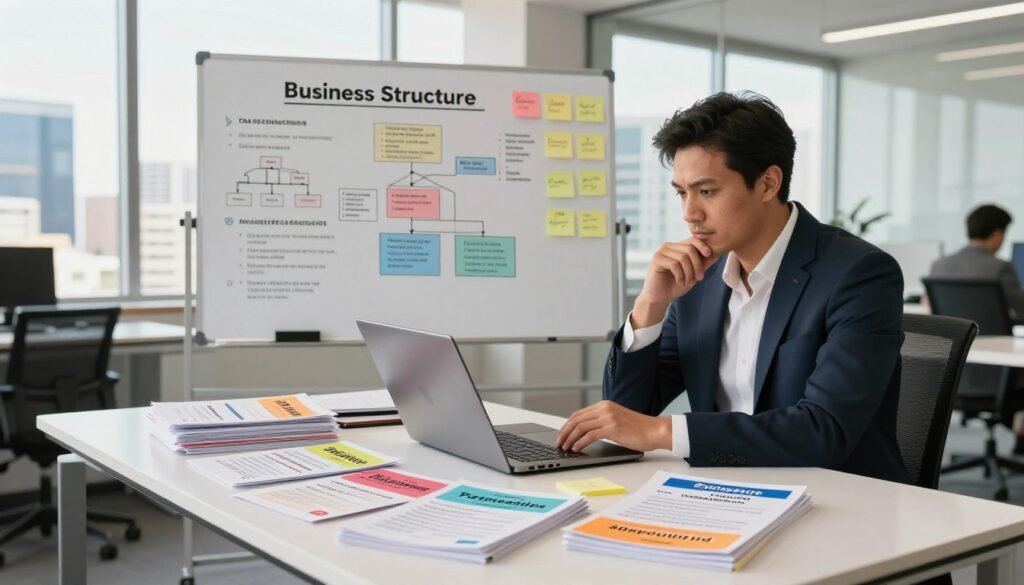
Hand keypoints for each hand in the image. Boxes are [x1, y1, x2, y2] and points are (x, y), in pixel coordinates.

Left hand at [556, 400, 671, 452]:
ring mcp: (608, 417)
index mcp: (605, 405)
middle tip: (559, 443)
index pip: (579, 414)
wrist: (656, 431)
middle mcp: (605, 408)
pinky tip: (576, 448)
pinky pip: (590, 435)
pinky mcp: (612, 428)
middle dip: (564, 432)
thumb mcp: (618, 420)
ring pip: (581, 427)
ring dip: (570, 438)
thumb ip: (603, 422)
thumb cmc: (639, 429)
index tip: (562, 435)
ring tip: (565, 447)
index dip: (567, 425)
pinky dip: (580, 442)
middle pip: (576, 419)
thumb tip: (585, 433)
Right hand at [632, 237, 718, 327]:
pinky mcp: (656, 260)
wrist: (659, 297)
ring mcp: (661, 252)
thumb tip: (717, 253)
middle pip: (690, 249)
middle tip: (699, 278)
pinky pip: (674, 264)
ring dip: (689, 273)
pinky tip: (680, 282)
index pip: (692, 240)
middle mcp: (668, 246)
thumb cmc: (675, 285)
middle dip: (697, 265)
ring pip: (683, 258)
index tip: (709, 254)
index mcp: (677, 247)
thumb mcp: (693, 273)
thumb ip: (703, 263)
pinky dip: (680, 275)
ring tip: (689, 282)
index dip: (703, 245)